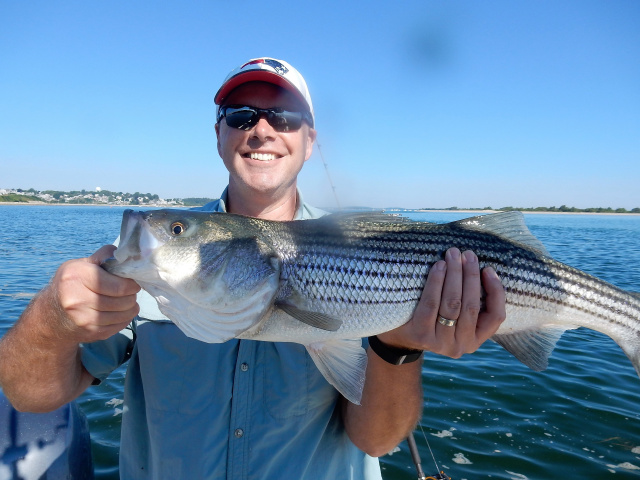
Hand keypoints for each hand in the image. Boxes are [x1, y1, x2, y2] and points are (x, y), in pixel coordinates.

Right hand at [45, 245, 140, 342]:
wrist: (51, 315)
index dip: (131, 284)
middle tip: (130, 291)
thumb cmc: (71, 284)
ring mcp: (84, 319)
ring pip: (124, 314)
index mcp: (77, 277)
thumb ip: (103, 256)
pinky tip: (120, 311)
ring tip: (127, 300)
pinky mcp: (90, 332)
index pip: (118, 285)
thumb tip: (125, 253)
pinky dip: (125, 318)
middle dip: (132, 295)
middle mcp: (78, 300)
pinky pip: (119, 326)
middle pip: (123, 301)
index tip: (133, 282)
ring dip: (131, 307)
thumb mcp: (80, 264)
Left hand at [378, 248, 505, 357]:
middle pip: (471, 306)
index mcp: (474, 340)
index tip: (488, 269)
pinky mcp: (421, 336)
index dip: (496, 292)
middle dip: (471, 276)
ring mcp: (440, 343)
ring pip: (453, 303)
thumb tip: (482, 269)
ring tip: (453, 255)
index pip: (496, 317)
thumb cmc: (433, 318)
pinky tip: (439, 266)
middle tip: (468, 254)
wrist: (398, 337)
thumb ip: (469, 301)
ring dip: (455, 275)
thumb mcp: (456, 316)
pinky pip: (431, 304)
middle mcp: (460, 346)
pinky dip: (436, 282)